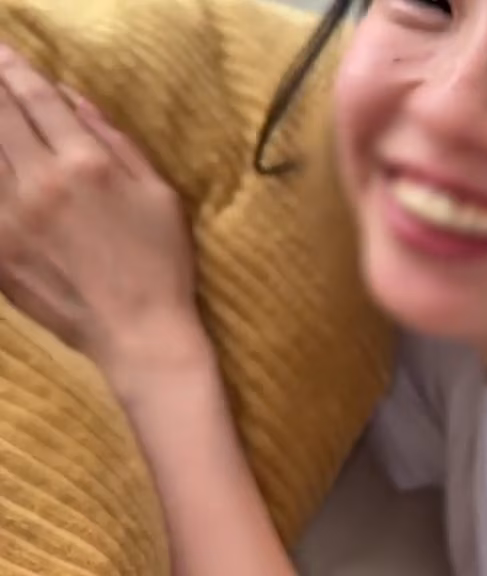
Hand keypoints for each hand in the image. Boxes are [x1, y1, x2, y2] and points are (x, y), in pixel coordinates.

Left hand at [0, 45, 199, 386]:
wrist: (139, 332)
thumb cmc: (161, 263)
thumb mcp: (159, 194)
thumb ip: (117, 142)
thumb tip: (76, 102)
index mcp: (85, 165)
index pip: (38, 101)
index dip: (17, 71)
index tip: (4, 54)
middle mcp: (39, 184)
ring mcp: (9, 220)